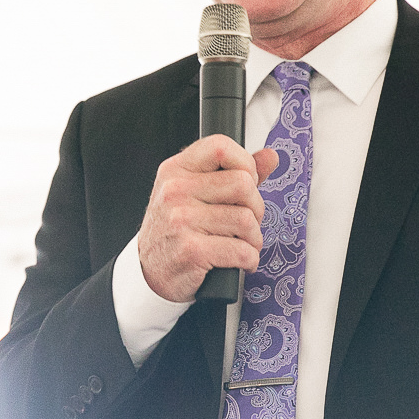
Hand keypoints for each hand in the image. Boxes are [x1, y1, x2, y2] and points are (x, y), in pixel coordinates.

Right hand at [137, 137, 279, 301]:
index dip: (245, 163)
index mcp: (176, 170)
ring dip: (253, 239)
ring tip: (242, 244)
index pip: (221, 147)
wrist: (149, 271)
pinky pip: (241, 251)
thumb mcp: (195, 193)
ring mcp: (180, 220)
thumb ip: (234, 173)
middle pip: (243, 184)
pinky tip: (240, 262)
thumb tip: (270, 156)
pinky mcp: (190, 251)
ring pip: (246, 220)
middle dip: (256, 208)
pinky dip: (249, 260)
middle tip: (246, 222)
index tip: (247, 183)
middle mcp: (175, 191)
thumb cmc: (175, 230)